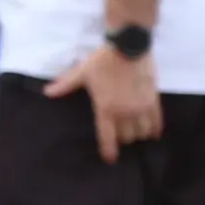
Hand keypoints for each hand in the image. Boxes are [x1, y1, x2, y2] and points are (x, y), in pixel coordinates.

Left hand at [44, 43, 161, 164]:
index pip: (107, 138)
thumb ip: (66, 85)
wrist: (128, 45)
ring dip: (138, 134)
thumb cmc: (103, 60)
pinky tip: (153, 133)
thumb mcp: (82, 72)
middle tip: (120, 135)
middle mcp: (124, 112)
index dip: (109, 152)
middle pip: (126, 138)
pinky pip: (156, 121)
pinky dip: (154, 129)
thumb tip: (47, 92)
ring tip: (135, 132)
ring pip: (141, 132)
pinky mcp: (153, 100)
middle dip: (123, 139)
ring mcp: (140, 107)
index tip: (110, 159)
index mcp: (105, 108)